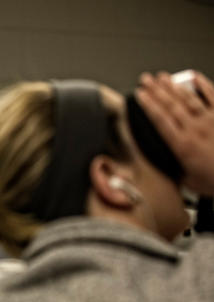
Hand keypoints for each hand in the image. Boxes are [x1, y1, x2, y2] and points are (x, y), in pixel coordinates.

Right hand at [135, 71, 213, 193]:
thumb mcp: (190, 182)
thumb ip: (177, 169)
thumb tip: (168, 164)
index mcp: (183, 146)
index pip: (160, 120)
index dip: (148, 105)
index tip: (139, 95)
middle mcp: (196, 129)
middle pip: (171, 105)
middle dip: (156, 90)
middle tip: (146, 79)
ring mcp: (211, 121)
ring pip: (189, 99)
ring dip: (174, 86)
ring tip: (163, 76)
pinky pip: (213, 96)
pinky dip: (203, 85)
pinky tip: (194, 77)